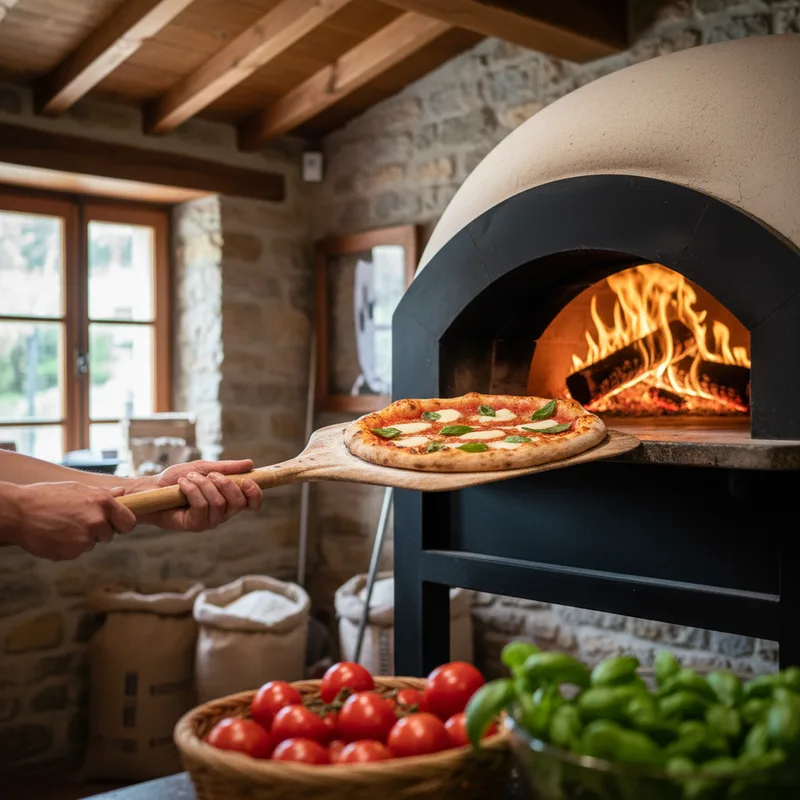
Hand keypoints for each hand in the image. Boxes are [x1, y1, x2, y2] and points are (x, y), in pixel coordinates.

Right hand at [8, 482, 136, 560]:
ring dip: (81, 539)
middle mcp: (98, 521)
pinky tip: (55, 535)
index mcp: (103, 503)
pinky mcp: (71, 553)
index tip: (116, 525)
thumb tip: (122, 492)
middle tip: (76, 521)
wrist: (18, 512)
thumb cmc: (47, 496)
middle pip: (108, 535)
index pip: (128, 522)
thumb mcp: (77, 489)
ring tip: (61, 526)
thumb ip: (103, 494)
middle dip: (97, 531)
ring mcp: (85, 539)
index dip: (122, 524)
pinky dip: (68, 547)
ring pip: (90, 544)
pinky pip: (76, 552)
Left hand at [133, 459, 261, 531]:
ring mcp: (210, 521)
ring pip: (218, 502)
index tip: (247, 480)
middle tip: (210, 474)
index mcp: (228, 499)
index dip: (255, 494)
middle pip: (238, 502)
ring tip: (189, 477)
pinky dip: (192, 490)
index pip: (252, 503)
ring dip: (203, 484)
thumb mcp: (204, 468)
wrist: (153, 488)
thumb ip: (226, 467)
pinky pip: (202, 506)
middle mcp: (222, 513)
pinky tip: (182, 484)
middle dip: (226, 483)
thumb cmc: (178, 478)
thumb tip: (250, 463)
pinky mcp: (195, 525)